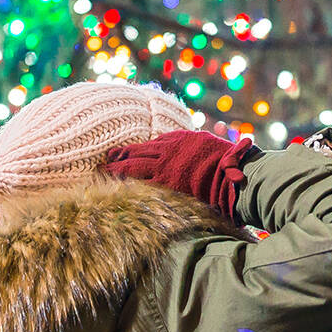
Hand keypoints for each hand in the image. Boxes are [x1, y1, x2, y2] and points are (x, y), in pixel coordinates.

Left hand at [102, 128, 257, 218]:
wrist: (229, 171)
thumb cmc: (220, 156)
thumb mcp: (198, 141)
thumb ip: (180, 142)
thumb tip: (167, 146)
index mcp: (172, 141)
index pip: (144, 146)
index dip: (128, 151)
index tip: (115, 154)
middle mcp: (165, 153)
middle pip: (134, 156)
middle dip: (116, 160)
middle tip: (102, 165)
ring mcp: (165, 169)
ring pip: (134, 169)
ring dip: (117, 172)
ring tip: (103, 175)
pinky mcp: (168, 185)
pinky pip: (144, 186)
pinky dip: (131, 187)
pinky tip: (119, 190)